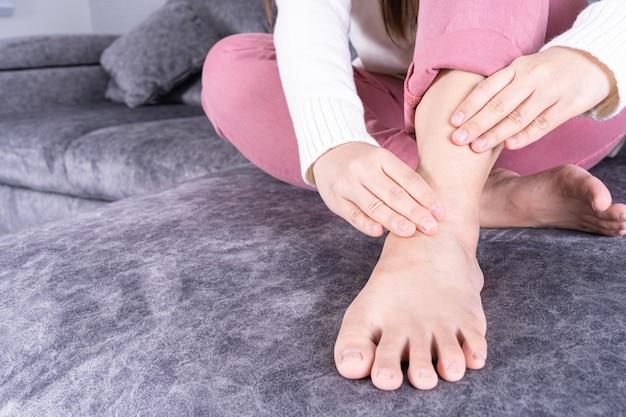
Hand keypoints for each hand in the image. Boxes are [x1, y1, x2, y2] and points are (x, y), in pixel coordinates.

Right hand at [312, 142, 443, 236]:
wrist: (327, 152)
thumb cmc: (364, 161)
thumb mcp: (382, 160)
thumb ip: (401, 179)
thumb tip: (429, 207)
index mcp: (381, 157)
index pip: (407, 178)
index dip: (425, 196)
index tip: (439, 213)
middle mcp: (363, 169)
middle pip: (393, 194)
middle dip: (414, 212)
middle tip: (431, 227)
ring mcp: (347, 185)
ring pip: (374, 205)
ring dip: (394, 220)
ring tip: (410, 232)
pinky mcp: (335, 200)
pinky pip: (353, 215)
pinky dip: (366, 224)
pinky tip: (380, 232)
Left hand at [449, 46, 614, 151]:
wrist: (591, 61)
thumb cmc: (545, 71)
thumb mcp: (522, 69)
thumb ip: (500, 87)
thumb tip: (465, 113)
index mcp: (517, 68)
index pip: (488, 87)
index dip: (469, 105)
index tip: (452, 121)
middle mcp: (533, 77)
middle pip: (500, 104)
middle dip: (476, 123)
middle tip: (456, 139)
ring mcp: (551, 91)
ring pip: (519, 116)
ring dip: (495, 133)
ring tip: (476, 147)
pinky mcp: (569, 105)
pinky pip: (543, 123)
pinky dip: (525, 135)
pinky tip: (508, 146)